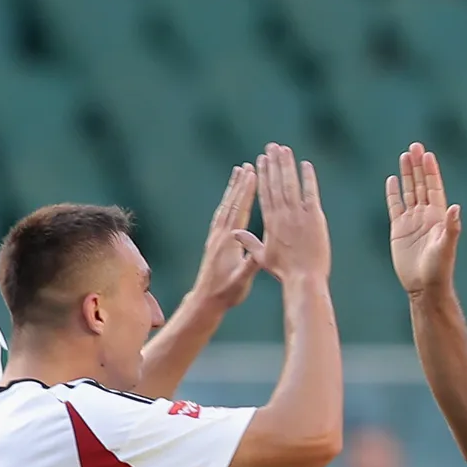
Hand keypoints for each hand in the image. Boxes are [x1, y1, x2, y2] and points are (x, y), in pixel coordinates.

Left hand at [191, 162, 259, 309]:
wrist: (206, 300)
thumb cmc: (226, 292)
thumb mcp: (242, 281)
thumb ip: (250, 266)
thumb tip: (260, 254)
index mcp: (229, 242)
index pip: (240, 211)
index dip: (246, 192)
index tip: (253, 174)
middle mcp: (220, 235)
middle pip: (231, 203)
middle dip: (239, 184)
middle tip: (247, 166)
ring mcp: (215, 237)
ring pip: (225, 207)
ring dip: (233, 189)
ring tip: (238, 174)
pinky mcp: (213, 241)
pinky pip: (221, 215)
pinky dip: (228, 202)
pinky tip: (231, 197)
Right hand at [250, 144, 330, 285]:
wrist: (304, 279)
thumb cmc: (284, 272)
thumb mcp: (262, 258)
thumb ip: (250, 242)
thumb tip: (234, 233)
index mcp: (270, 222)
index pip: (264, 193)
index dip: (262, 175)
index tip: (260, 160)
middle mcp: (282, 214)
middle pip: (276, 183)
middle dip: (273, 163)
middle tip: (271, 146)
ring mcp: (299, 214)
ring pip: (291, 184)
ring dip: (287, 165)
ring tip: (284, 149)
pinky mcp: (314, 218)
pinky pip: (310, 193)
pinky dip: (308, 178)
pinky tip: (305, 165)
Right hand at [387, 142, 460, 294]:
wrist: (424, 287)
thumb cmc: (439, 269)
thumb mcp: (447, 247)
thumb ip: (452, 227)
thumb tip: (456, 207)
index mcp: (438, 216)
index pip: (434, 187)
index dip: (431, 171)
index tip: (427, 154)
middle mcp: (425, 215)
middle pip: (420, 184)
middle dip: (417, 166)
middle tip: (414, 146)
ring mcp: (412, 222)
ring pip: (408, 192)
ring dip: (406, 174)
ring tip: (404, 155)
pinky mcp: (398, 230)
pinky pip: (394, 207)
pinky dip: (393, 193)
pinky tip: (392, 179)